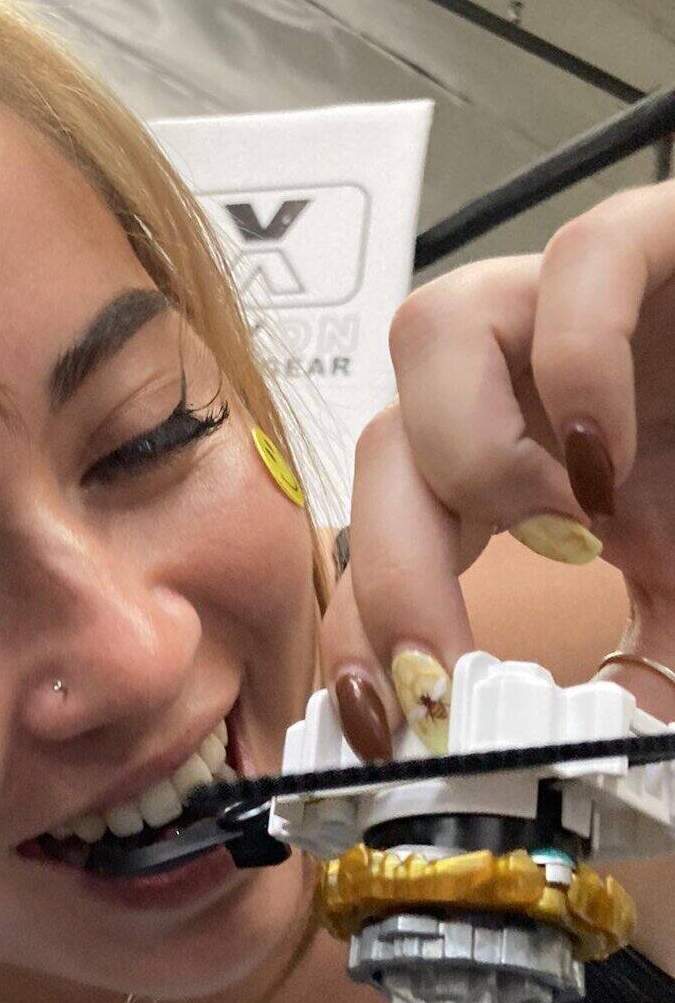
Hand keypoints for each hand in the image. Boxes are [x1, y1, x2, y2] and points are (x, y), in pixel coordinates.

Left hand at [320, 180, 674, 756]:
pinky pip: (582, 263)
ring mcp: (573, 303)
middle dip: (391, 578)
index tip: (371, 730)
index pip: (382, 545)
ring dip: (475, 455)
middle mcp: (517, 378)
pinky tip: (611, 457)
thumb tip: (582, 763)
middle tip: (441, 672)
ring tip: (563, 530)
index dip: (357, 638)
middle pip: (379, 453)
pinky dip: (583, 365)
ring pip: (432, 331)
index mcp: (509, 466)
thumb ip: (640, 678)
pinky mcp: (654, 239)